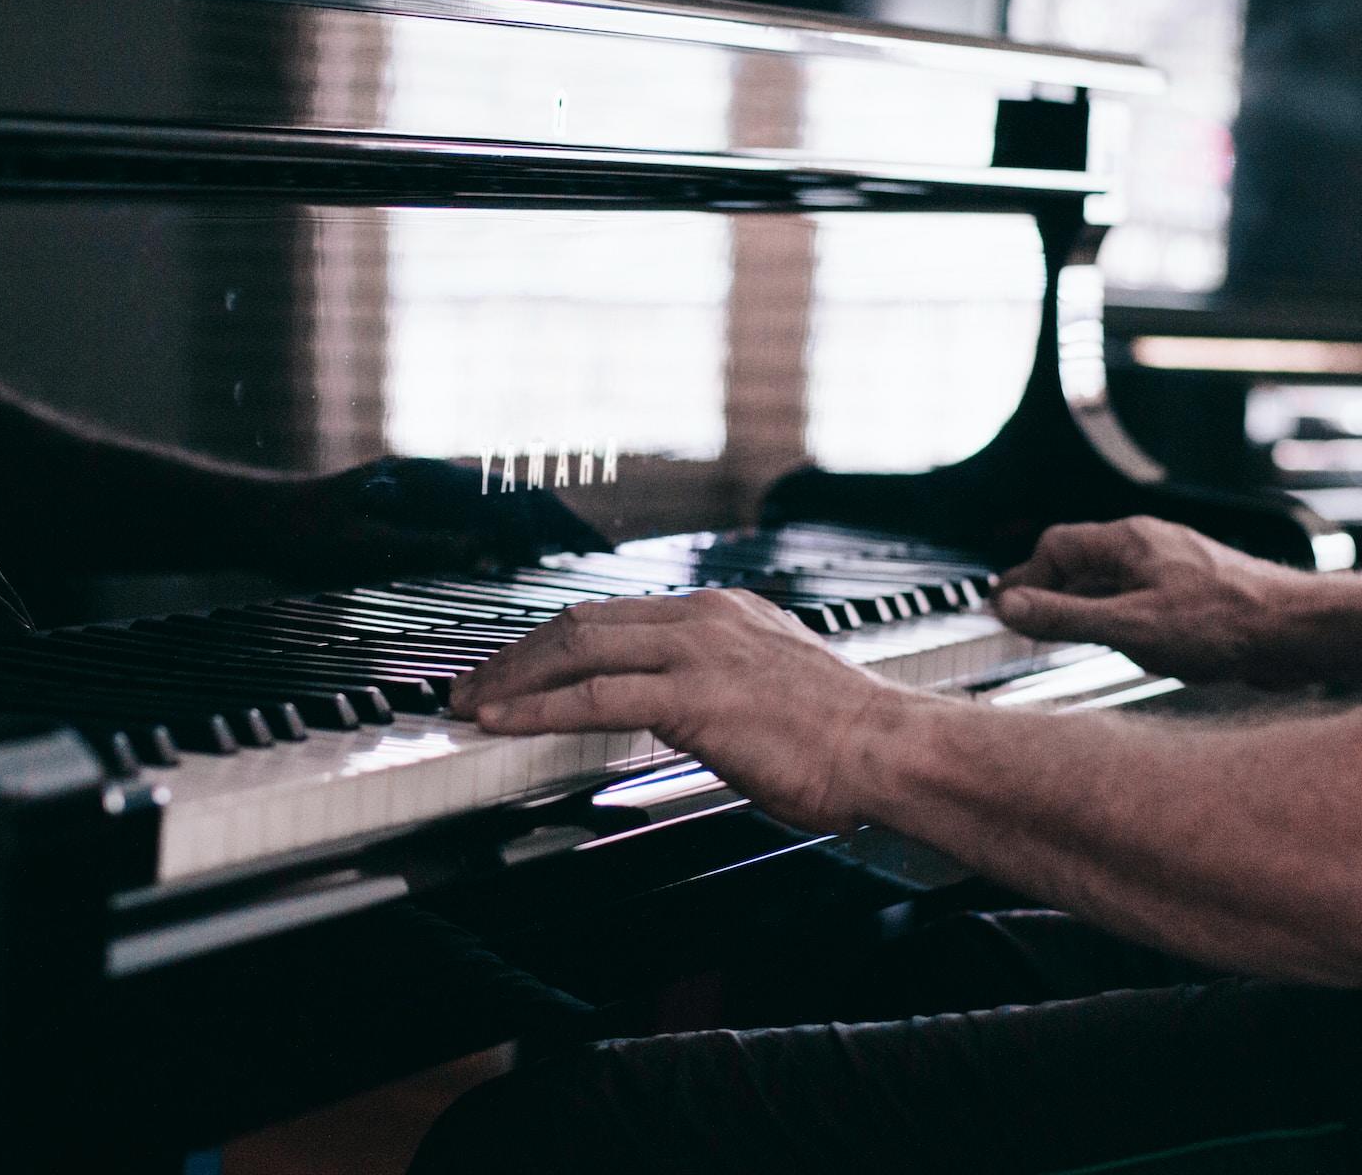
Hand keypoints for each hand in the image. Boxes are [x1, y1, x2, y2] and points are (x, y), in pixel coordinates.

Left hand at [253, 457, 610, 581]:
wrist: (253, 521)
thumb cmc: (300, 536)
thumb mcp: (363, 549)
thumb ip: (429, 549)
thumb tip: (491, 555)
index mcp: (426, 479)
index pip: (507, 497)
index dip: (550, 524)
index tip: (583, 550)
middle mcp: (431, 475)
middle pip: (513, 493)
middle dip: (559, 521)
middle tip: (598, 553)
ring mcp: (424, 488)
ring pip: (499, 501)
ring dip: (539, 525)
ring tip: (574, 554)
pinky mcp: (414, 505)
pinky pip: (477, 513)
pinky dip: (509, 530)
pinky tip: (518, 555)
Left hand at [449, 589, 914, 832]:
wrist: (889, 748)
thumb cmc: (845, 736)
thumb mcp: (774, 688)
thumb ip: (724, 684)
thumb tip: (687, 709)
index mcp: (721, 612)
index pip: (616, 616)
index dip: (556, 641)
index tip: (522, 665)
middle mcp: (703, 618)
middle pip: (581, 622)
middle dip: (517, 653)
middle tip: (475, 682)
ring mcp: (696, 652)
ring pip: (576, 650)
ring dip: (512, 677)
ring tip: (472, 703)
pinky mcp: (691, 696)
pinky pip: (592, 698)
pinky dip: (536, 708)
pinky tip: (503, 722)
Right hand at [990, 517, 1307, 685]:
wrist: (1302, 633)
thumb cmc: (1226, 623)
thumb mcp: (1130, 627)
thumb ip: (1065, 617)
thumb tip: (1009, 607)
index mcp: (1130, 541)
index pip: (1057, 547)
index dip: (1027, 580)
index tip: (1006, 610)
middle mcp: (1151, 548)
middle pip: (1083, 566)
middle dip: (1056, 599)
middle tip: (1028, 628)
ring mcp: (1176, 571)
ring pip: (1115, 588)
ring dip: (1097, 617)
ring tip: (1086, 646)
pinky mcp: (1198, 597)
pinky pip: (1147, 606)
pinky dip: (1132, 629)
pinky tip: (1144, 656)